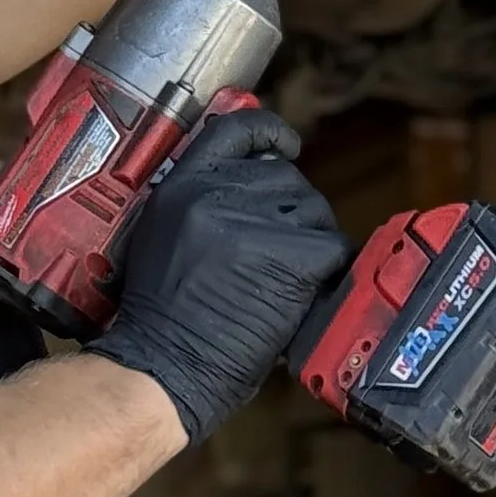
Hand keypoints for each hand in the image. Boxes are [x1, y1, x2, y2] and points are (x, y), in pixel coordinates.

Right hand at [99, 108, 350, 445]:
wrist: (163, 366)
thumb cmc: (161, 319)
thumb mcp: (162, 236)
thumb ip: (201, 203)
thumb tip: (254, 186)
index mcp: (182, 185)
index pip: (236, 130)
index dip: (269, 132)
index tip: (288, 145)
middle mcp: (218, 192)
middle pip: (285, 176)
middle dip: (292, 212)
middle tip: (281, 254)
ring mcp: (256, 221)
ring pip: (314, 210)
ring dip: (312, 241)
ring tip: (288, 278)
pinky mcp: (292, 254)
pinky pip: (334, 246)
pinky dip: (331, 269)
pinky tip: (310, 290)